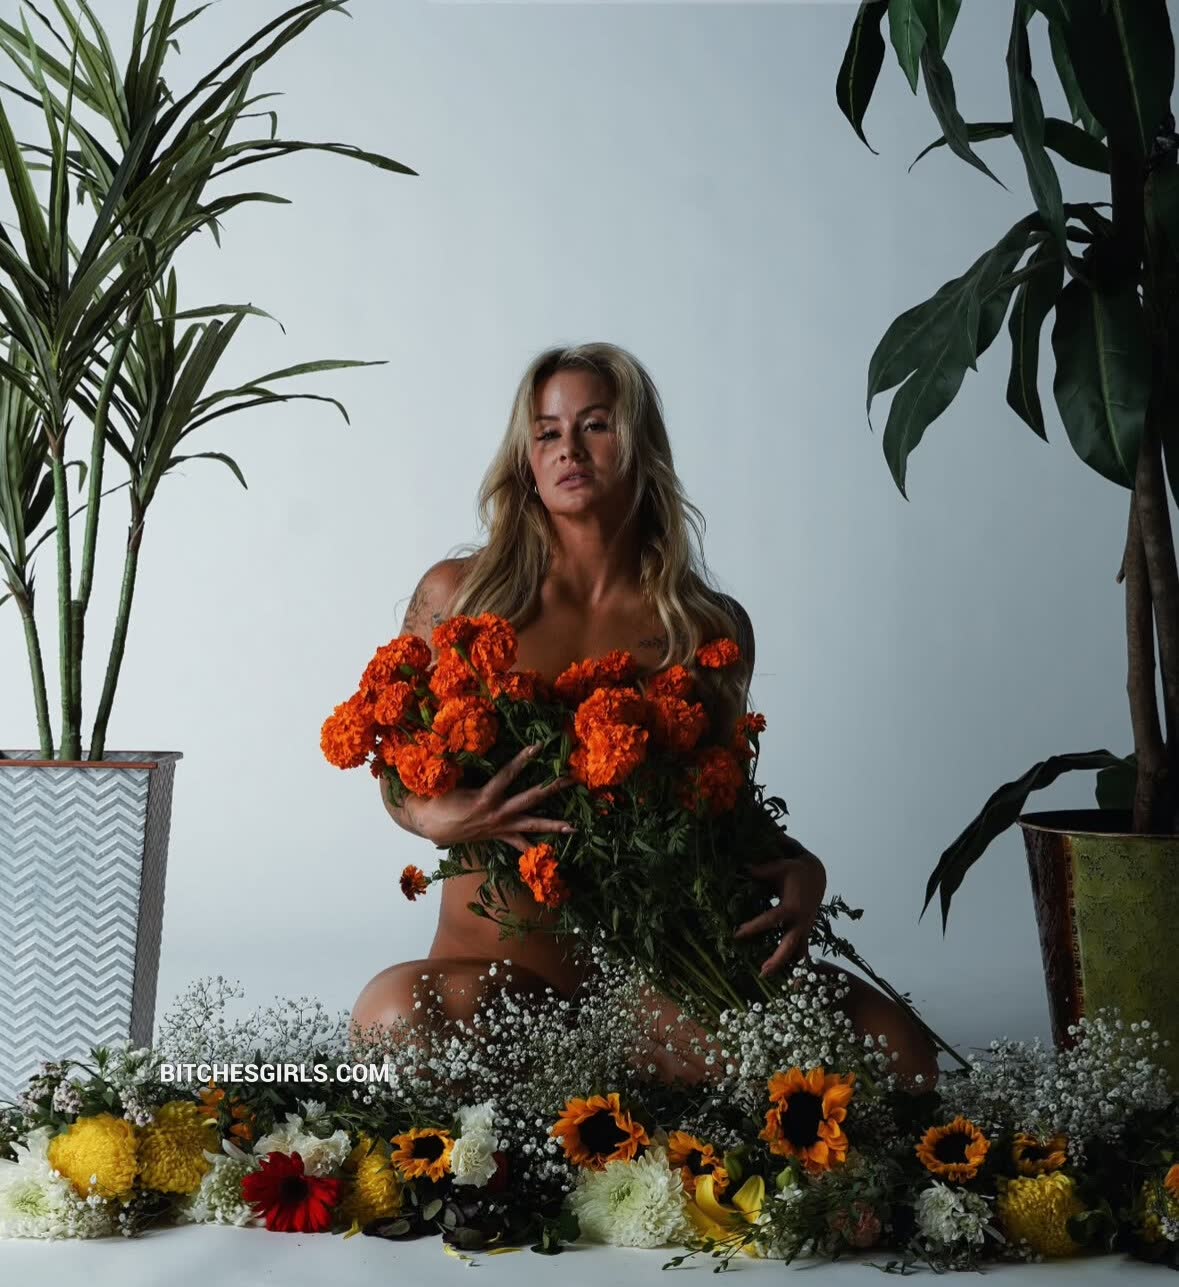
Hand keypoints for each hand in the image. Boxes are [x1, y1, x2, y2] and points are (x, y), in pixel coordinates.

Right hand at [394, 744, 574, 852]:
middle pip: (530, 799)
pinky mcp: (497, 836)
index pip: (508, 774)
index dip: (523, 760)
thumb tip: (471, 744)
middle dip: (552, 788)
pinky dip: (531, 848)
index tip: (539, 746)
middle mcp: (497, 813)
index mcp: (485, 797)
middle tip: (572, 779)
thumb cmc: (438, 798)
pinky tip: (547, 854)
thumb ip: (465, 765)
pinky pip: (518, 845)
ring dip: (553, 826)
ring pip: (531, 827)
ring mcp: (499, 827)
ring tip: (573, 827)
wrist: (428, 824)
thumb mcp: (450, 779)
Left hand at [734, 845, 826, 977]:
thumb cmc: (793, 871)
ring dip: (792, 970)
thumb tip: (742, 868)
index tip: (737, 934)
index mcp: (791, 907)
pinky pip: (803, 953)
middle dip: (778, 959)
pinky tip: (795, 986)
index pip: (771, 920)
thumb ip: (760, 871)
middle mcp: (800, 922)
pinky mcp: (805, 933)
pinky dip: (799, 969)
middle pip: (790, 945)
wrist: (816, 875)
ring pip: (800, 954)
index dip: (754, 927)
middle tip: (762, 972)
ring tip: (787, 991)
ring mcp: (805, 929)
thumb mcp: (778, 868)